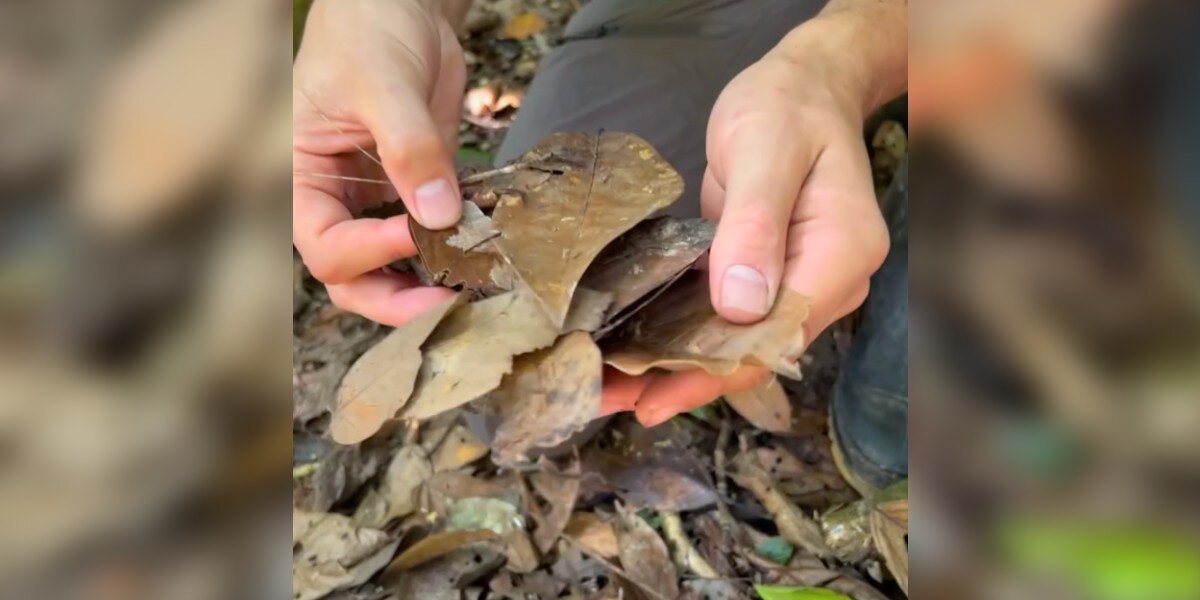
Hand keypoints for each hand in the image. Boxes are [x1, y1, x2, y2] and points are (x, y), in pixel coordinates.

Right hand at [293, 0, 463, 325]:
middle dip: (396, 300)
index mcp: (303, 177)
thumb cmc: (369, 30)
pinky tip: (486, 254)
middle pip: (352, 279)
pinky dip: (456, 253)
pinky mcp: (418, 194)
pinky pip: (432, 238)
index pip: (323, 244)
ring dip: (427, 288)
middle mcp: (337, 200)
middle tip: (448, 304)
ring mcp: (378, 201)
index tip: (416, 233)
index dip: (367, 252)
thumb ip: (410, 148)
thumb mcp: (384, 84)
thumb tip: (439, 215)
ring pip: (392, 271)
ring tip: (472, 291)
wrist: (404, 6)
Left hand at [601, 18, 899, 425]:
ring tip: (607, 387)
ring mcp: (800, 283)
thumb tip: (738, 307)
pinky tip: (635, 350)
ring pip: (738, 342)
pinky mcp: (769, 277)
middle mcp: (829, 282)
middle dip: (683, 380)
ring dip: (676, 366)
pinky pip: (727, 319)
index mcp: (841, 254)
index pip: (775, 336)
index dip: (712, 373)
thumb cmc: (786, 107)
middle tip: (604, 398)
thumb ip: (754, 225)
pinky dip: (683, 335)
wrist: (803, 86)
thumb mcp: (764, 151)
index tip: (651, 397)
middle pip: (755, 351)